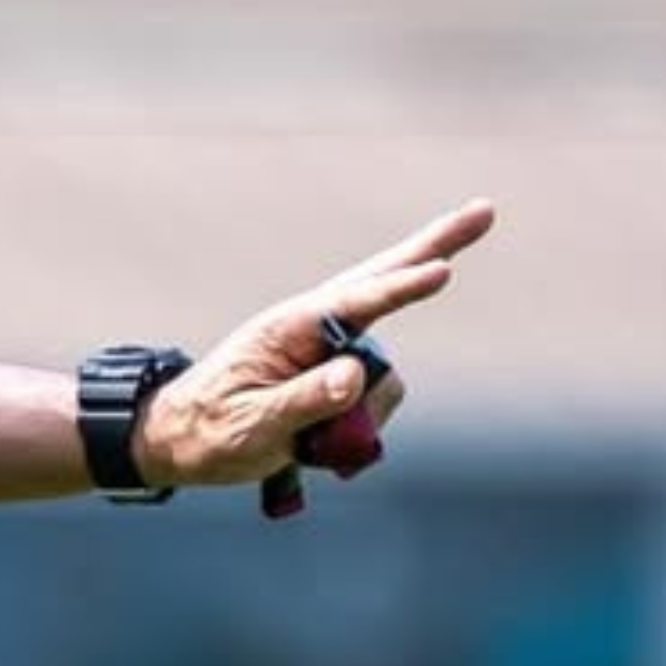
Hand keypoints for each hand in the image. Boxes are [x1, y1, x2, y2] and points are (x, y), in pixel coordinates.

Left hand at [140, 199, 496, 489]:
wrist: (180, 442)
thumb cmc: (208, 429)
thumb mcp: (251, 424)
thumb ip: (303, 401)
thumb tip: (353, 378)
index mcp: (288, 327)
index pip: (356, 303)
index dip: (402, 288)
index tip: (442, 270)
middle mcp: (314, 329)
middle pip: (385, 281)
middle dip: (435, 247)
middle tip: (485, 211)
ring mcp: (328, 354)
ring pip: (384, 377)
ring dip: (366, 416)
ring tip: (310, 448)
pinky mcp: (335, 379)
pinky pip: (374, 401)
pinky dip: (363, 429)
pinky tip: (329, 454)